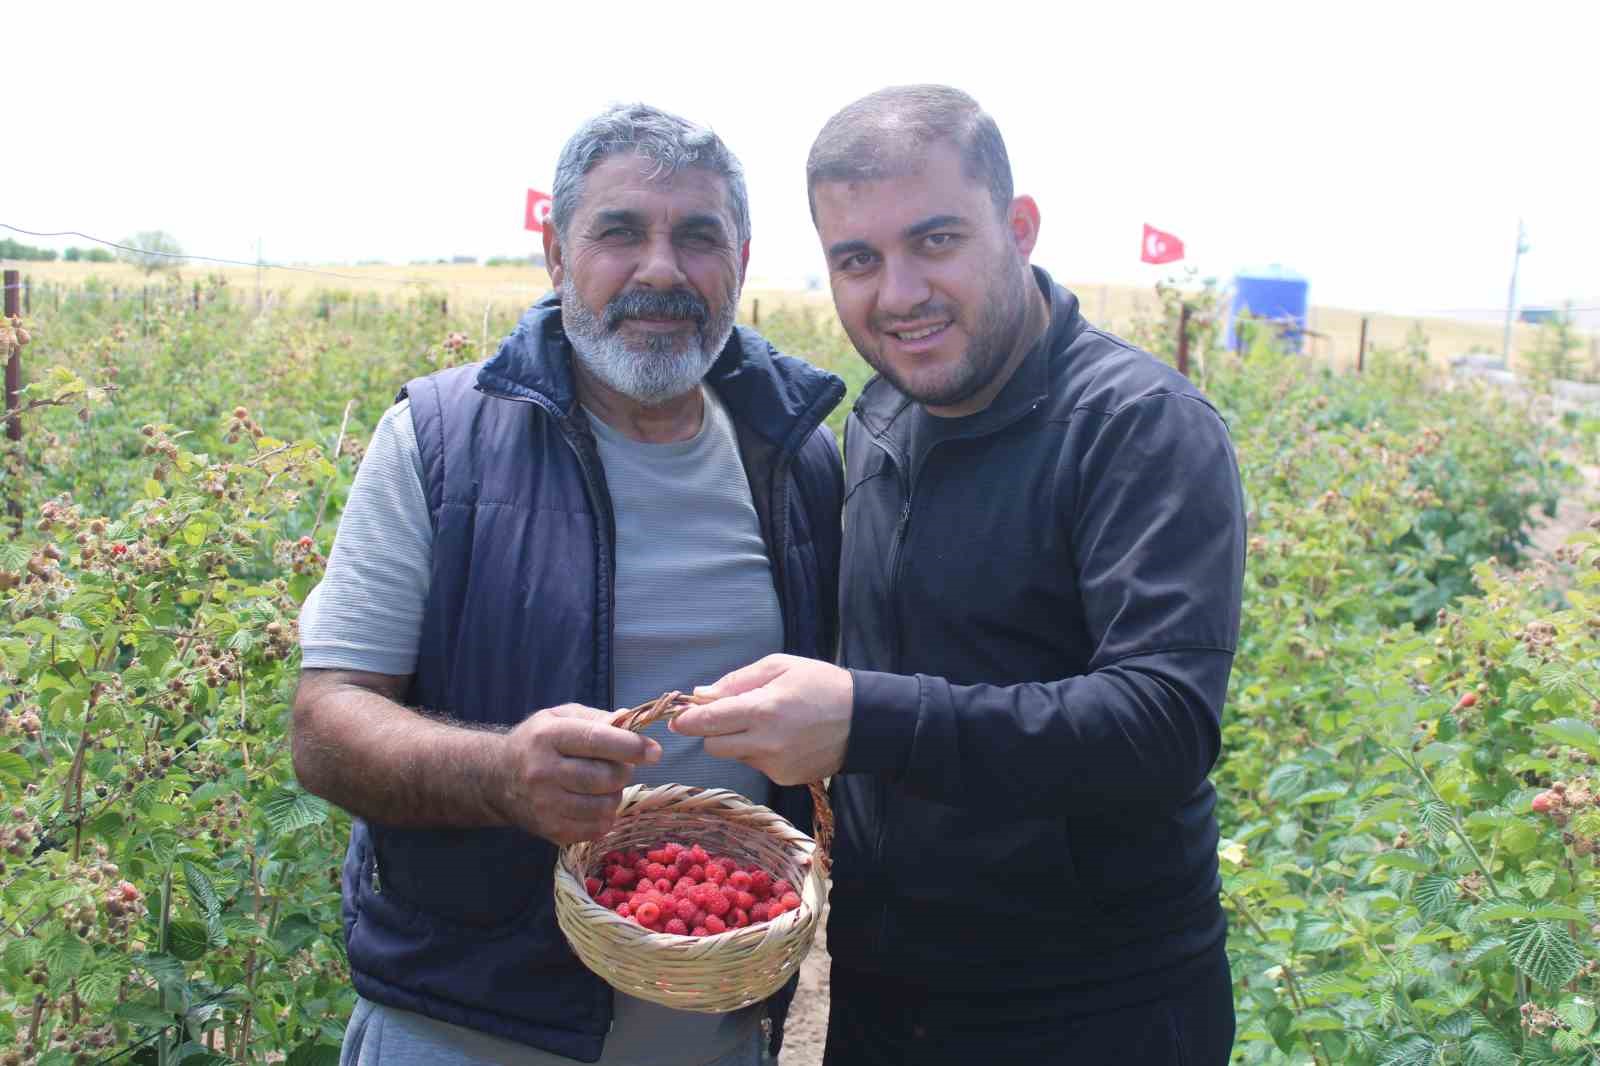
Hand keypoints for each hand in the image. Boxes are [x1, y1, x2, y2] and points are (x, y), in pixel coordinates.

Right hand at [493, 704, 661, 844]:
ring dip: (616, 795)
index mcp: (548, 736)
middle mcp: (543, 771)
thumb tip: (631, 721)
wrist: (497, 778)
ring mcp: (545, 804)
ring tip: (606, 785)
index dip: (631, 746)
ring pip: (604, 806)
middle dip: (624, 771)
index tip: (654, 751)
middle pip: (605, 777)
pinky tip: (596, 804)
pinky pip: (595, 829)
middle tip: (621, 766)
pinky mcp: (549, 829)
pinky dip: (605, 817)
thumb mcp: (560, 717)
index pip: (597, 740)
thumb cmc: (537, 741)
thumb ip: (597, 718)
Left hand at [669, 655, 852, 784]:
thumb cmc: (822, 684)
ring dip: (739, 741)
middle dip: (712, 731)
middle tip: (726, 715)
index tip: (678, 718)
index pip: (708, 722)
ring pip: (735, 756)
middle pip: (713, 746)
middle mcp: (766, 743)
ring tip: (768, 722)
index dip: (687, 720)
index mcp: (763, 710)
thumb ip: (736, 681)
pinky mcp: (785, 779)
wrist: (866, 720)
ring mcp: (776, 765)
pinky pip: (757, 765)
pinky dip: (761, 753)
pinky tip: (784, 739)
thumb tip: (701, 694)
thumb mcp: (780, 666)